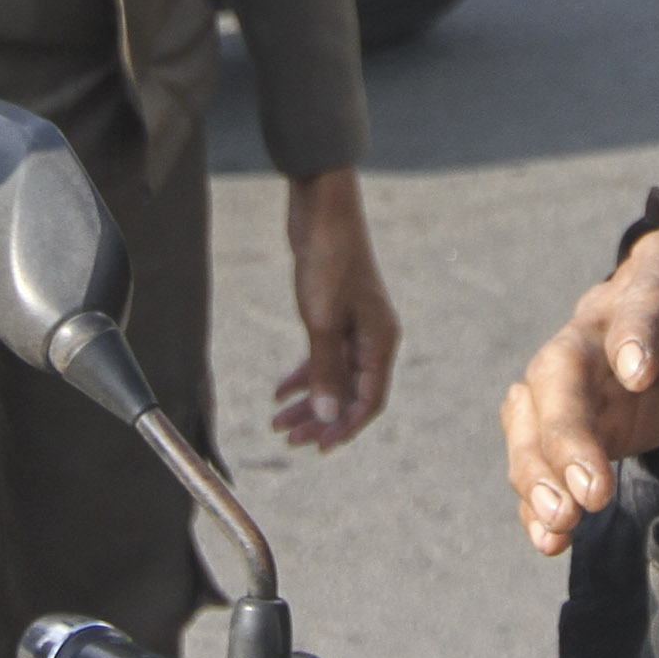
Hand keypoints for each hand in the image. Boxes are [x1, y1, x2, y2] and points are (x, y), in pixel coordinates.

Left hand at [274, 169, 396, 449]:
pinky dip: (305, 375)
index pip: (368, 401)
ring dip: (309, 401)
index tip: (317, 446)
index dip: (344, 427)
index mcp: (380, 342)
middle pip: (350, 394)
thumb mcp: (322, 321)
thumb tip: (327, 415)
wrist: (323, 211)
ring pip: (335, 378)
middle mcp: (373, 339)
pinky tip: (280, 391)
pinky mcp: (337, 316)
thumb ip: (325, 370)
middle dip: (321, 419)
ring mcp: (355, 328)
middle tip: (288, 439)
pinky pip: (324, 358)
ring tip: (278, 422)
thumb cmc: (328, 261)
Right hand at [497, 229, 658, 554]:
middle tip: (591, 493)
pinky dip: (537, 489)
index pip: (640, 296)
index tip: (636, 379)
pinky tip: (550, 539)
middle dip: (567, 428)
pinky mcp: (585, 409)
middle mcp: (609, 310)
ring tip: (559, 528)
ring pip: (536, 404)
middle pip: (564, 360)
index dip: (631, 332)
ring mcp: (588, 362)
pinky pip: (541, 443)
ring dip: (539, 465)